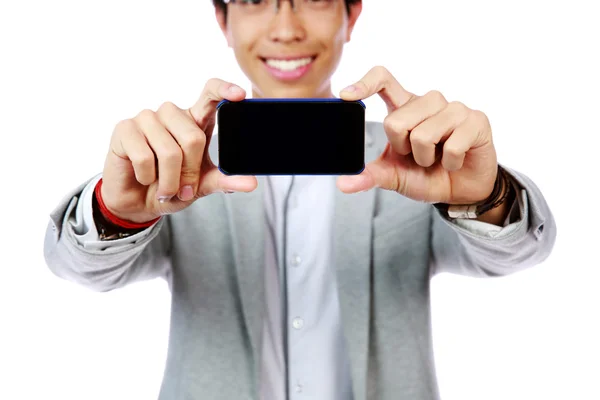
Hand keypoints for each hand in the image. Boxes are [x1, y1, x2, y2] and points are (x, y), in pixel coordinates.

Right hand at [101, 78, 257, 223]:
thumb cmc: (172, 187)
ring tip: (164, 187)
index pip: (210, 94)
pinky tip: (143, 177)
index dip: (224, 90)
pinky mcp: (125, 129)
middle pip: (193, 137)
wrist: (138, 202)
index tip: (240, 95)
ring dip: (169, 180)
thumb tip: (252, 183)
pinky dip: (147, 177)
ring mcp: (147, 118)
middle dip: (189, 172)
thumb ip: (226, 181)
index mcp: (194, 120)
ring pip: (169, 151)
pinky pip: (144, 157)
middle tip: (183, 188)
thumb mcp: (203, 185)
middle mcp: (172, 114)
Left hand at [337, 66, 497, 204]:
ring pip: (423, 135)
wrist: (461, 190)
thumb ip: (370, 176)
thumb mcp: (394, 176)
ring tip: (437, 157)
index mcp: (405, 108)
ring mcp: (454, 108)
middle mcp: (428, 102)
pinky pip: (452, 146)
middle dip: (403, 149)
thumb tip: (343, 184)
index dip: (364, 83)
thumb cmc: (427, 175)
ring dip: (426, 158)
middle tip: (419, 155)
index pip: (383, 80)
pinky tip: (456, 161)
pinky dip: (451, 163)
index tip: (345, 96)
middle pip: (396, 121)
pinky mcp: (476, 120)